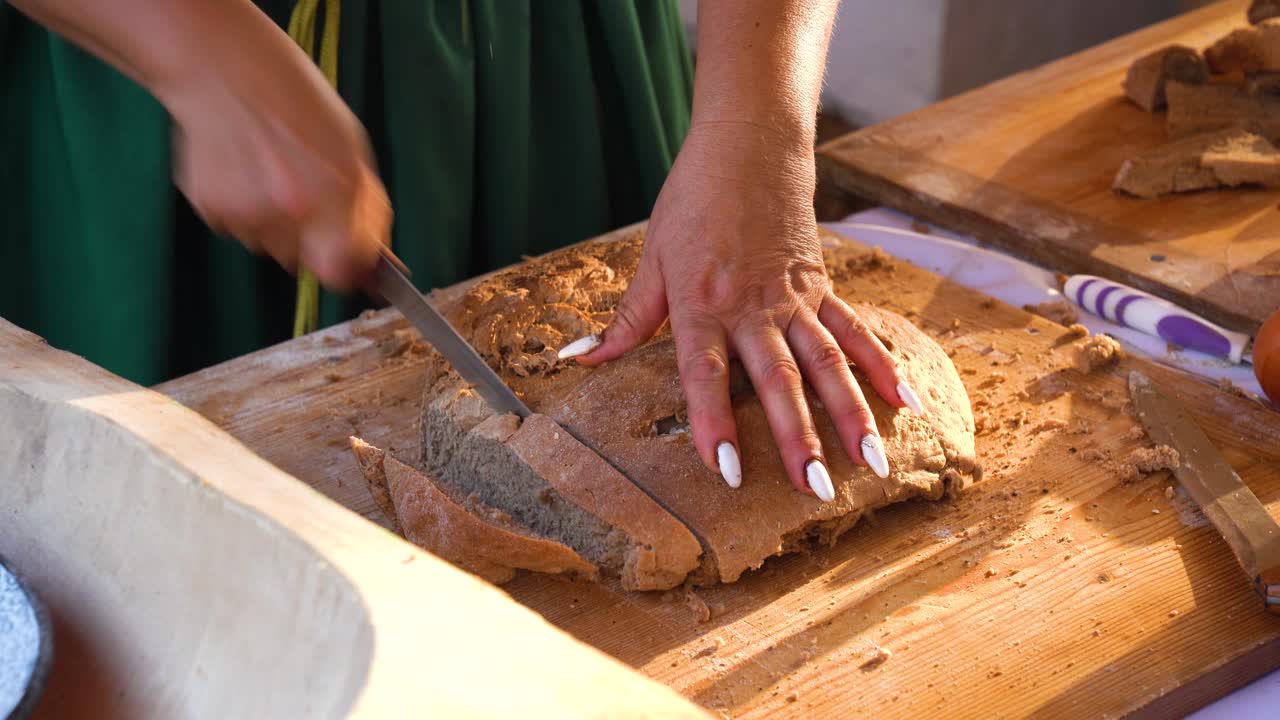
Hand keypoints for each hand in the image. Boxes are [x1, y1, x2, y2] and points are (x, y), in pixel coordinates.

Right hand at [166, 37, 389, 289]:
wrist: (222, 67)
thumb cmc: (296, 101)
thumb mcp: (352, 149)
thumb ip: (365, 208)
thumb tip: (376, 258)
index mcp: (334, 195)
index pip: (340, 272)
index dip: (344, 267)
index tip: (344, 255)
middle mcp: (290, 212)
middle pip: (302, 262)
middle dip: (308, 240)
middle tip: (300, 191)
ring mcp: (245, 213)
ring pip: (267, 246)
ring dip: (273, 224)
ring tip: (268, 172)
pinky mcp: (209, 208)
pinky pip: (236, 228)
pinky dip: (241, 208)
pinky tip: (241, 169)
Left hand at [565, 123, 923, 499]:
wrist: (749, 143)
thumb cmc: (693, 201)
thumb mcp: (651, 258)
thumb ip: (626, 320)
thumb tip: (578, 360)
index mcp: (702, 303)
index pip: (705, 373)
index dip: (714, 422)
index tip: (726, 470)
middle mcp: (752, 306)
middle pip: (778, 378)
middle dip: (798, 436)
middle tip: (815, 487)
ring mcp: (794, 297)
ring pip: (827, 362)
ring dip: (850, 414)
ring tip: (871, 462)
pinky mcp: (821, 286)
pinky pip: (855, 331)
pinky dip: (880, 367)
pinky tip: (904, 404)